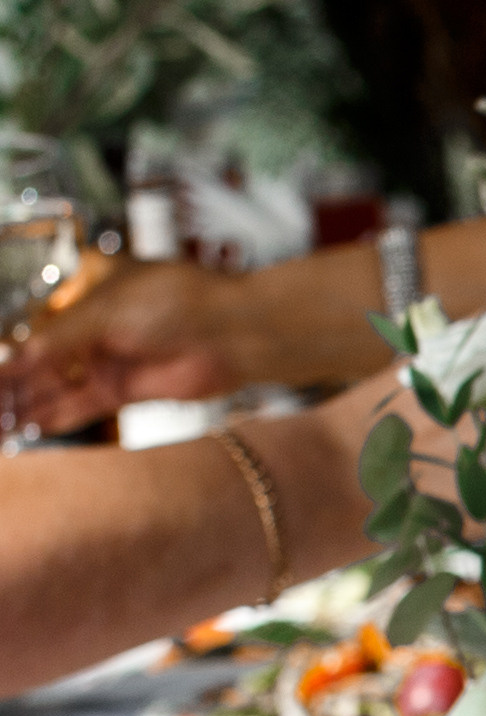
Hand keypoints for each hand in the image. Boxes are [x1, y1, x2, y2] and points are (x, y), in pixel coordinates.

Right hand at [1, 255, 248, 431]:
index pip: (38, 318)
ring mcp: (111, 358)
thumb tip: (19, 357)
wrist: (232, 332)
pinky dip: (54, 416)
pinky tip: (26, 427)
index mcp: (91, 288)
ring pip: (58, 385)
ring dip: (27, 402)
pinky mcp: (125, 389)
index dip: (14, 342)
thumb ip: (58, 337)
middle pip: (44, 357)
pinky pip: (81, 405)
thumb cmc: (180, 300)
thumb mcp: (104, 310)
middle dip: (14, 377)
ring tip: (0, 417)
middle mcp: (98, 325)